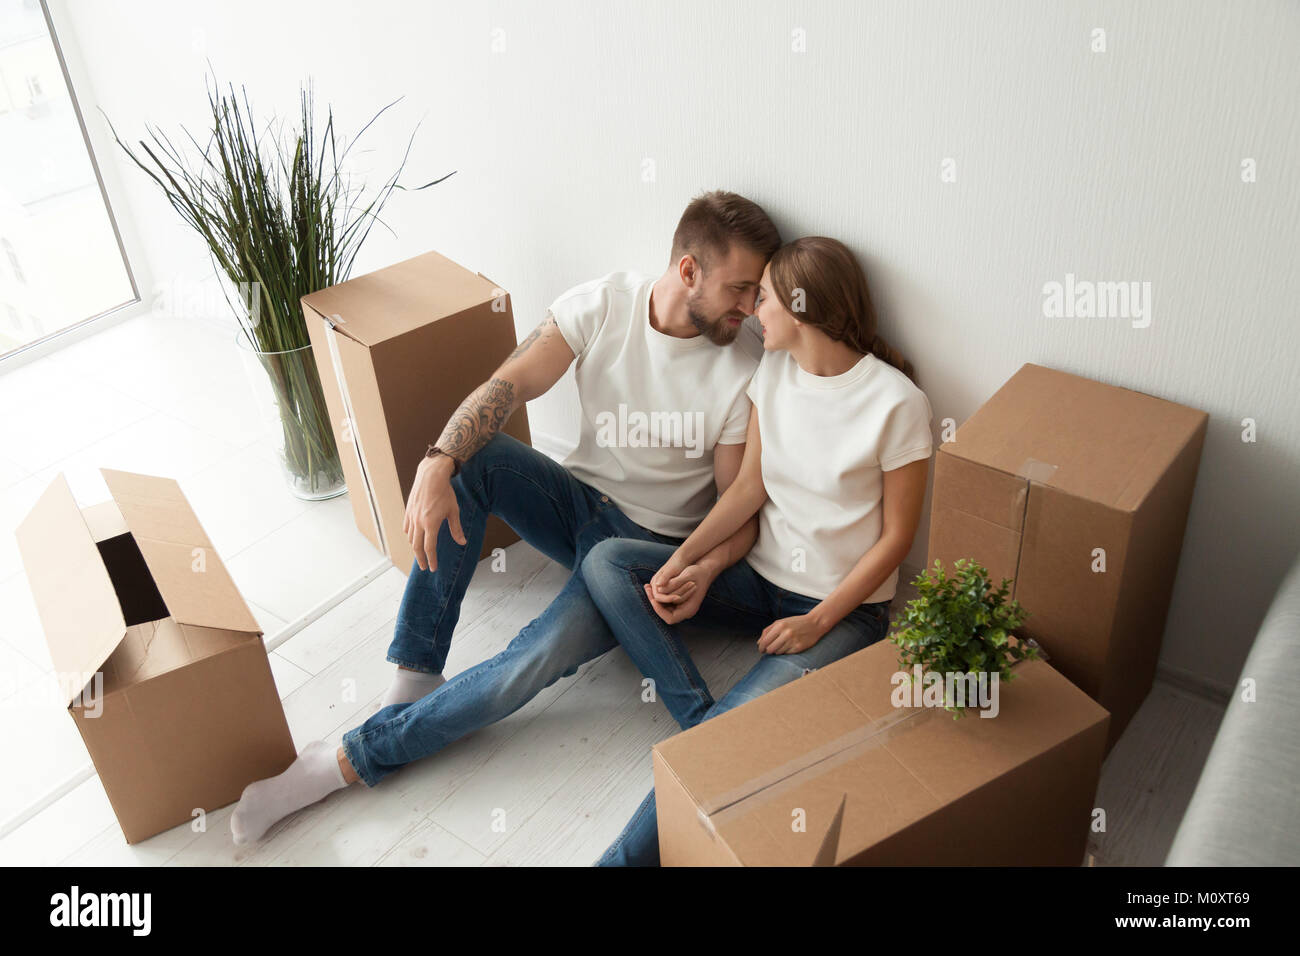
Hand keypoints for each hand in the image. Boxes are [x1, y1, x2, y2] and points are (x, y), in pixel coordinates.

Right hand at [403, 454, 465, 571]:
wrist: (431, 476)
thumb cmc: (445, 493)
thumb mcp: (453, 511)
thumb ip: (456, 529)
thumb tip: (462, 542)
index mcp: (431, 524)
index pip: (429, 548)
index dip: (431, 560)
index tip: (433, 568)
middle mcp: (419, 522)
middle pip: (417, 546)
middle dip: (421, 559)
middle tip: (424, 567)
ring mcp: (412, 517)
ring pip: (411, 538)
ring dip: (415, 547)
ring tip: (420, 553)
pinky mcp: (408, 511)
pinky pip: (407, 528)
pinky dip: (410, 535)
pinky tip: (413, 537)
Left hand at [643, 562, 713, 624]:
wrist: (706, 570)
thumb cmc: (698, 572)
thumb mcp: (686, 576)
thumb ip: (673, 583)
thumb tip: (659, 587)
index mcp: (689, 610)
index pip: (670, 618)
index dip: (660, 610)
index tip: (652, 599)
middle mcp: (687, 612)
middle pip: (666, 615)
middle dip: (655, 604)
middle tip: (646, 590)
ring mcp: (684, 608)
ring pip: (665, 609)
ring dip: (655, 600)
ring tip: (647, 587)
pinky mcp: (681, 602)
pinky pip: (667, 604)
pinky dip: (660, 597)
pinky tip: (653, 587)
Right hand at [648, 549, 692, 601]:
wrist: (681, 559)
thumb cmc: (677, 563)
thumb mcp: (672, 570)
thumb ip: (664, 577)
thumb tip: (658, 585)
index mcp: (655, 581)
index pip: (657, 597)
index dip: (667, 599)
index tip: (678, 598)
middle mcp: (656, 586)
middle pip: (660, 600)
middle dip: (670, 600)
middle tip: (682, 600)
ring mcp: (661, 588)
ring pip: (666, 600)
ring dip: (674, 600)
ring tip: (684, 598)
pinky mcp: (668, 588)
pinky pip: (670, 597)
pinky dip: (677, 598)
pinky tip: (685, 597)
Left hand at [757, 613, 826, 654]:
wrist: (814, 624)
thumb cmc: (795, 623)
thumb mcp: (780, 622)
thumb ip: (768, 631)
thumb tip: (759, 643)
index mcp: (780, 626)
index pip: (765, 641)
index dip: (761, 647)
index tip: (761, 650)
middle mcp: (786, 633)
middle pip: (770, 649)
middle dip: (768, 650)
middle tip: (769, 650)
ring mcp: (793, 641)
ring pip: (778, 652)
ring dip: (777, 651)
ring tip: (783, 645)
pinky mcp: (798, 648)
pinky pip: (786, 654)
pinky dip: (786, 651)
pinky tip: (789, 646)